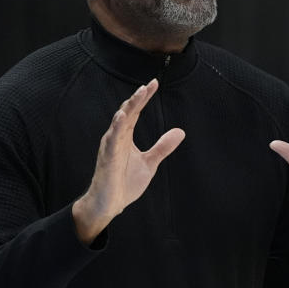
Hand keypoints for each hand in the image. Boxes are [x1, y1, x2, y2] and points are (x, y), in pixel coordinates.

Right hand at [72, 79, 185, 244]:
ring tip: (139, 95)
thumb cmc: (124, 182)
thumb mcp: (150, 163)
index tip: (154, 83)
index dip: (144, 98)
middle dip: (137, 98)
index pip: (135, 112)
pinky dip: (116, 128)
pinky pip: (112, 141)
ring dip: (128, 108)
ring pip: (119, 122)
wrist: (109, 204)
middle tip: (148, 85)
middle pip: (127, 112)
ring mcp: (110, 147)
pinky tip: (122, 117)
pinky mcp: (107, 159)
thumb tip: (180, 132)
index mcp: (125, 137)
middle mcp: (116, 137)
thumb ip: (162, 147)